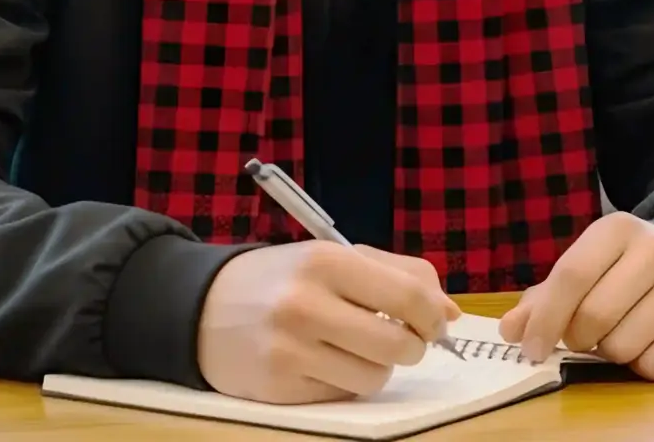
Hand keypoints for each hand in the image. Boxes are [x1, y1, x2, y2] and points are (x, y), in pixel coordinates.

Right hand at [197, 242, 460, 403]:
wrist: (200, 308)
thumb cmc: (285, 279)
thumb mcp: (337, 258)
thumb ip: (401, 275)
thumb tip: (452, 314)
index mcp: (327, 261)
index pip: (410, 296)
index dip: (434, 316)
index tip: (437, 324)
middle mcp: (306, 305)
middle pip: (399, 344)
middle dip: (412, 347)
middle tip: (399, 340)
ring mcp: (288, 349)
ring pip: (374, 377)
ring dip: (378, 367)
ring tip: (354, 349)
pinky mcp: (276, 387)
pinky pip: (341, 394)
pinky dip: (343, 382)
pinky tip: (321, 362)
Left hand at [500, 213, 653, 379]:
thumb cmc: (634, 269)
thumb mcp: (592, 266)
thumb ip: (546, 297)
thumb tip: (511, 331)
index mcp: (619, 229)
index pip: (570, 276)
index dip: (544, 319)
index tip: (531, 348)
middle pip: (593, 317)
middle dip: (579, 340)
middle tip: (585, 337)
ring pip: (622, 348)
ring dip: (612, 354)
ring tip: (625, 332)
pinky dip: (644, 365)